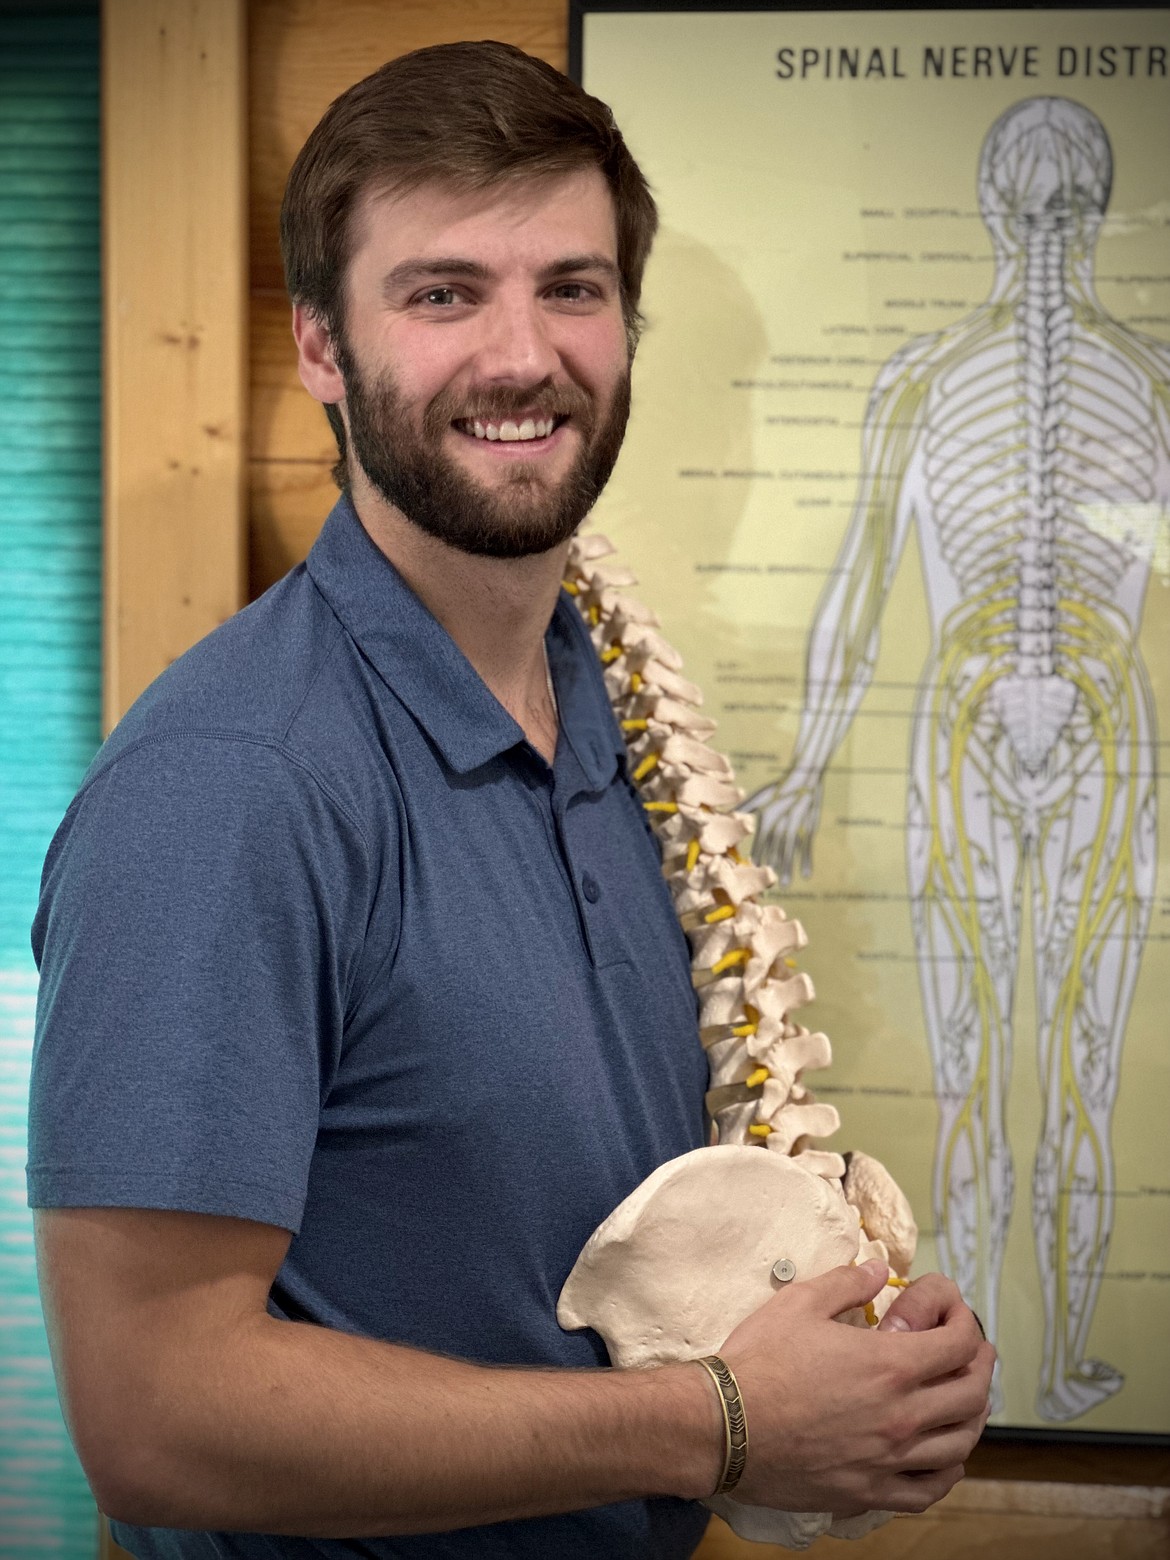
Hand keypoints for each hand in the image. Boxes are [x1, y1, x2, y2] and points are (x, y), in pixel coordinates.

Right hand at [716, 1260, 993, 1516]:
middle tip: (973, 1353)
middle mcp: (900, 1416)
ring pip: (959, 1445)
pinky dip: (947, 1471)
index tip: (958, 1316)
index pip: (958, 1345)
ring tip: (965, 1401)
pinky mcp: (869, 1491)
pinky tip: (944, 1457)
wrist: (724, 1426)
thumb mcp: (800, 1303)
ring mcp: (887, 1459)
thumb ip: (848, 1283)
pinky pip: (929, 1489)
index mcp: (889, 1366)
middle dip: (981, 1367)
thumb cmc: (758, 1363)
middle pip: (971, 1396)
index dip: (966, 1324)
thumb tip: (879, 1270)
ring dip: (972, 1418)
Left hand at [743, 769, 823, 884]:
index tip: (750, 870)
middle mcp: (781, 824)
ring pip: (790, 852)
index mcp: (767, 817)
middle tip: (764, 885)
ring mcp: (796, 827)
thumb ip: (744, 811)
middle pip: (774, 850)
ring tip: (784, 884)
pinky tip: (805, 876)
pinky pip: (807, 848)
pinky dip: (806, 862)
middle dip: (769, 867)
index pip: (759, 841)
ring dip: (787, 868)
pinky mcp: (809, 828)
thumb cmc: (778, 789)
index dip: (755, 856)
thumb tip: (728, 820)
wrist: (804, 778)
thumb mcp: (759, 798)